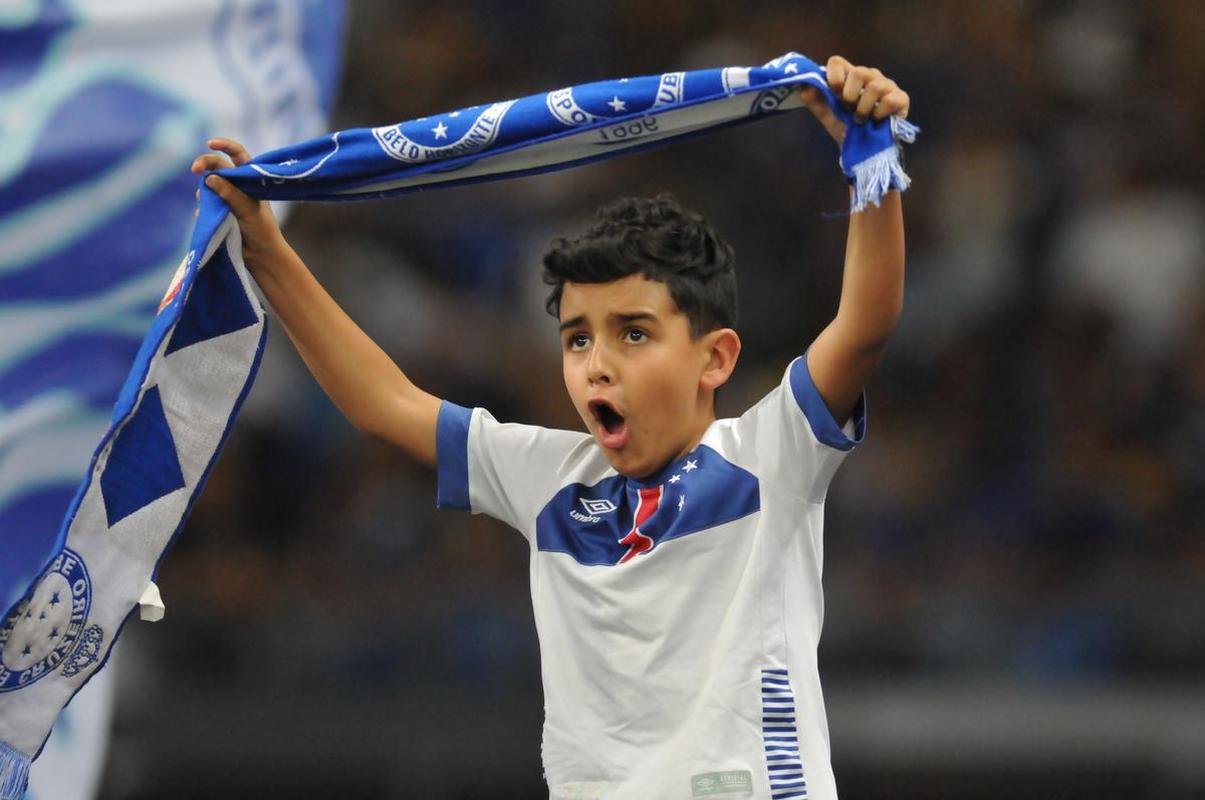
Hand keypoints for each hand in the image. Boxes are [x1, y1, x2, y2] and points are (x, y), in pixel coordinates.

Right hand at [190, 138, 288, 272]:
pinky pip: (205, 204)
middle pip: (218, 166)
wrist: (260, 254)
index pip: (238, 155)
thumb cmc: (261, 229)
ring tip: (212, 205)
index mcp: (250, 179)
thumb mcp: (248, 209)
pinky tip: (208, 218)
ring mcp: (227, 197)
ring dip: (205, 191)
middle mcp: (238, 185)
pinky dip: (204, 209)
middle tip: (194, 169)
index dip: (225, 145)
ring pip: (208, 185)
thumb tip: (209, 177)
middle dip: (205, 164)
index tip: (211, 143)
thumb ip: (230, 193)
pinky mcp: (218, 210)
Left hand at [799, 55, 909, 144]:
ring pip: (875, 86)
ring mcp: (887, 85)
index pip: (837, 62)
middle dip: (849, 95)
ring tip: (861, 120)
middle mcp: (869, 76)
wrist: (864, 151)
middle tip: (848, 110)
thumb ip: (816, 101)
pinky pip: (891, 99)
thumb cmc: (847, 128)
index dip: (833, 77)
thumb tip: (803, 87)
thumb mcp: (828, 116)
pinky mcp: (901, 98)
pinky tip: (877, 120)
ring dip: (863, 109)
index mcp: (849, 77)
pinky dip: (880, 113)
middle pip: (859, 71)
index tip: (834, 94)